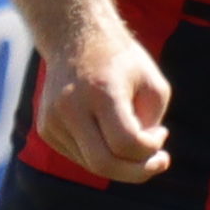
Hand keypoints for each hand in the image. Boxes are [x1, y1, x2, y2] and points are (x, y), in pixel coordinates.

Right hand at [32, 16, 173, 179]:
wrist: (75, 37)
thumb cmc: (123, 62)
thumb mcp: (153, 84)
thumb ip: (152, 124)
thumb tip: (141, 160)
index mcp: (100, 92)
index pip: (126, 143)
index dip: (151, 149)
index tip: (163, 133)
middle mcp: (71, 107)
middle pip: (104, 164)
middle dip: (137, 172)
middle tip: (159, 162)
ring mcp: (53, 120)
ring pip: (92, 165)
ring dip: (121, 160)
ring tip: (134, 136)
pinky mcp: (47, 129)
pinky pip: (80, 157)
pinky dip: (102, 154)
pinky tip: (109, 132)